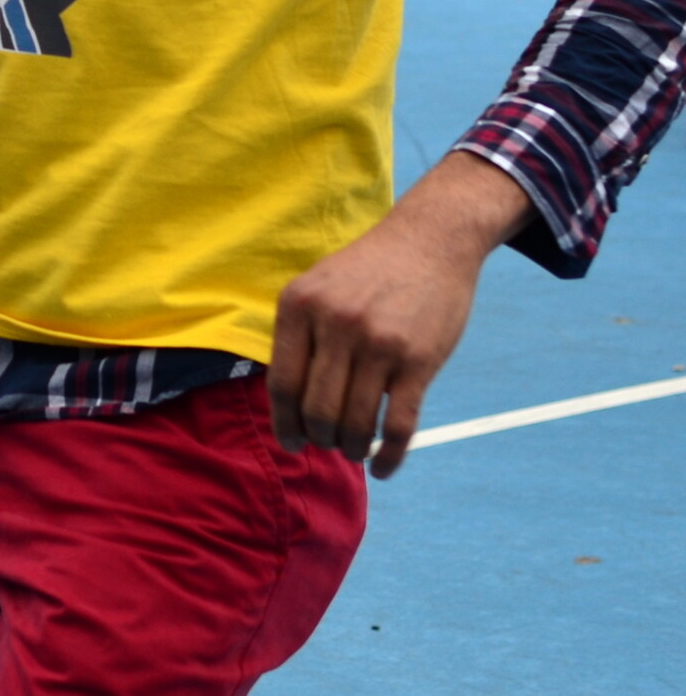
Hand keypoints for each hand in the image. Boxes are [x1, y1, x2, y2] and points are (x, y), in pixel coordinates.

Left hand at [268, 153, 530, 476]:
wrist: (428, 241)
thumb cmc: (367, 272)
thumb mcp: (317, 287)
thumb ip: (299, 336)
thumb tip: (285, 404)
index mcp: (298, 305)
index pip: (281, 384)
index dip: (283, 423)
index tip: (290, 443)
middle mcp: (334, 324)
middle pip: (316, 409)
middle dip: (318, 439)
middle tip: (325, 446)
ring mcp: (378, 343)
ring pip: (355, 422)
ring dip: (351, 448)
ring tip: (352, 450)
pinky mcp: (419, 361)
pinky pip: (398, 426)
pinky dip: (388, 457)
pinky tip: (382, 469)